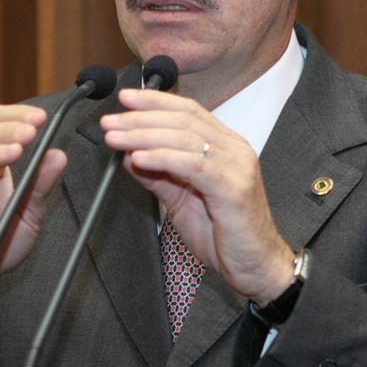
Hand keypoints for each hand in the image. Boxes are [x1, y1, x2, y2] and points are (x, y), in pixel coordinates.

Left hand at [100, 88, 292, 304]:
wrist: (256, 266)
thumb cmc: (223, 234)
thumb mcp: (180, 199)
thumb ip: (157, 174)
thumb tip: (128, 154)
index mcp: (224, 146)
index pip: (187, 111)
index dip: (154, 101)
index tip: (125, 100)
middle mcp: (233, 149)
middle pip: (182, 120)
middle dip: (140, 118)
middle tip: (110, 121)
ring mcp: (236, 166)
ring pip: (184, 138)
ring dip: (143, 135)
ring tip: (115, 137)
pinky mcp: (233, 188)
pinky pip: (193, 164)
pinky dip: (162, 157)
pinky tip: (139, 157)